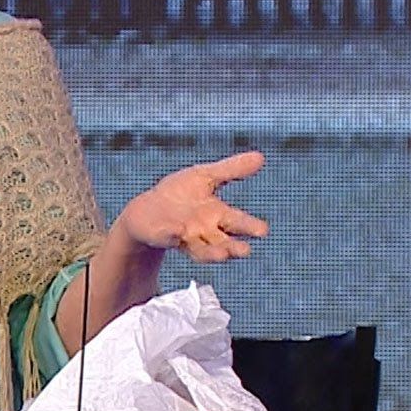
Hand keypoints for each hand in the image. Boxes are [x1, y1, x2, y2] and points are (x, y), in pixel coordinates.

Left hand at [115, 150, 268, 262]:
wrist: (147, 210)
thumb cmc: (180, 194)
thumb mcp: (205, 177)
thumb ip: (231, 170)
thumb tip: (261, 157)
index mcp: (218, 215)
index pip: (238, 222)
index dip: (251, 227)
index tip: (263, 231)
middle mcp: (205, 231)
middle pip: (223, 242)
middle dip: (234, 248)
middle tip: (245, 251)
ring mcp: (185, 237)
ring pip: (202, 250)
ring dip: (212, 253)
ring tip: (222, 254)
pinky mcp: (164, 236)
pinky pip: (169, 237)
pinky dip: (173, 235)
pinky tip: (177, 231)